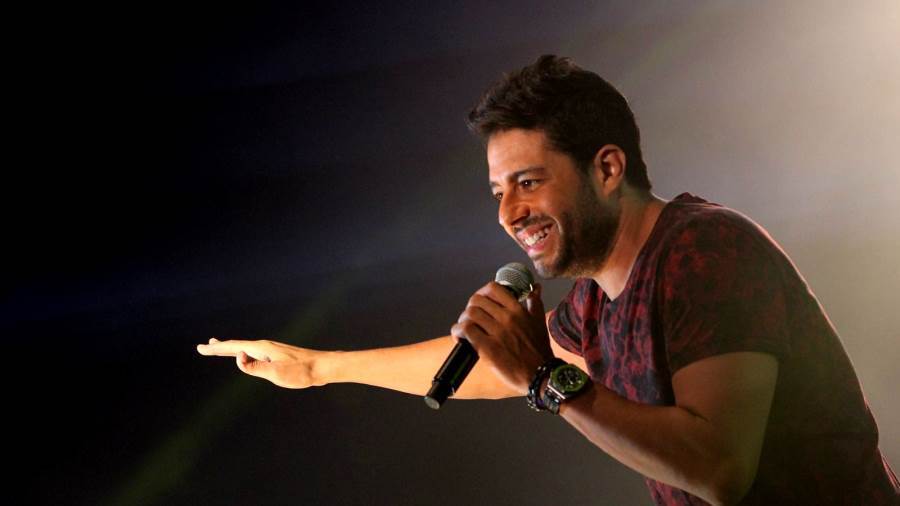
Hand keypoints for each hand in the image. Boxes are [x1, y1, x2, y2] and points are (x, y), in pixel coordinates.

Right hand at [196, 338, 325, 388]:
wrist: (322, 367)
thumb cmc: (300, 372)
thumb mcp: (276, 373)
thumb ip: (255, 367)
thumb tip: (237, 357)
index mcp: (262, 348)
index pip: (234, 347)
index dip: (216, 349)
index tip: (201, 348)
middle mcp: (265, 346)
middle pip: (237, 345)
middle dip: (220, 347)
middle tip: (204, 346)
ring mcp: (271, 350)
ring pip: (245, 348)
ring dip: (230, 348)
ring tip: (220, 347)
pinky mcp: (277, 356)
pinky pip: (254, 352)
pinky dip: (243, 352)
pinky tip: (245, 355)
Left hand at [450, 282, 552, 393]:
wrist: (540, 374)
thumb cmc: (539, 350)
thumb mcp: (539, 322)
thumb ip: (535, 303)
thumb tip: (535, 288)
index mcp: (518, 310)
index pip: (493, 288)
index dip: (482, 292)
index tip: (481, 301)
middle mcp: (507, 318)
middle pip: (477, 300)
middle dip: (470, 307)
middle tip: (471, 317)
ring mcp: (497, 333)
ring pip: (470, 314)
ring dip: (463, 320)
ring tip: (465, 329)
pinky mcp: (488, 348)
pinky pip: (466, 330)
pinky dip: (459, 332)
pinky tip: (461, 338)